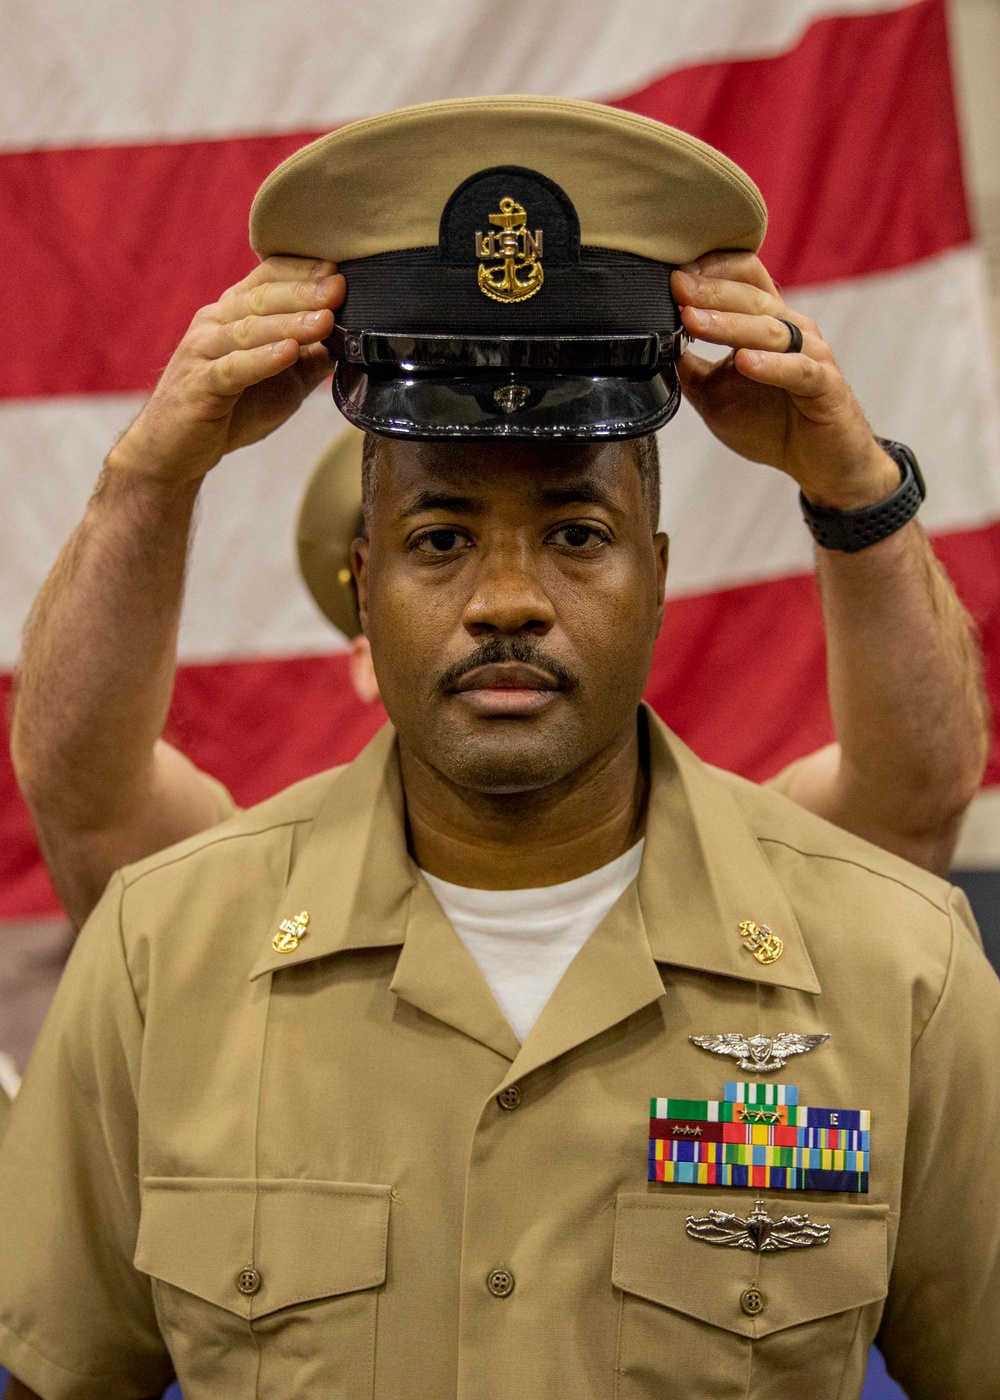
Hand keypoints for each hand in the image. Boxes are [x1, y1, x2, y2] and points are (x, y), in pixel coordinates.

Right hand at [107, 257, 345, 484]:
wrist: (173, 451)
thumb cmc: (229, 411)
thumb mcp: (282, 382)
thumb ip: (312, 359)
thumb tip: (354, 342)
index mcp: (232, 313)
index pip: (267, 277)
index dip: (301, 271)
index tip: (338, 267)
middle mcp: (214, 323)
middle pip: (262, 298)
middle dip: (304, 292)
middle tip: (340, 287)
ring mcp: (203, 351)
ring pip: (249, 329)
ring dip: (291, 323)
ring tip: (326, 319)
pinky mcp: (199, 385)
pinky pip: (233, 368)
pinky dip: (262, 359)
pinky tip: (288, 353)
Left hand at [671, 253, 899, 509]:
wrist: (821, 463)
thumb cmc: (772, 423)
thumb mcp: (716, 397)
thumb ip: (691, 372)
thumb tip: (656, 349)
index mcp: (768, 321)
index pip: (744, 277)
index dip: (711, 270)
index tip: (673, 274)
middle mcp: (793, 329)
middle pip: (752, 296)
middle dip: (710, 291)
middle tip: (677, 288)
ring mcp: (813, 354)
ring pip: (772, 329)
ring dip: (730, 323)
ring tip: (695, 321)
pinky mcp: (826, 386)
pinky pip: (799, 370)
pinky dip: (771, 365)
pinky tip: (744, 362)